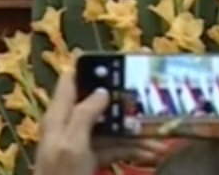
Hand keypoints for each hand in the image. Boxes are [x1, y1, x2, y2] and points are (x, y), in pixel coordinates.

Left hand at [35, 70, 164, 174]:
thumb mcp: (72, 144)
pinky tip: (150, 152)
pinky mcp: (91, 160)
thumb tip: (102, 90)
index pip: (71, 79)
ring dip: (135, 130)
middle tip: (149, 94)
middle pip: (98, 103)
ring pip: (111, 127)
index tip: (117, 57)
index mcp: (59, 116)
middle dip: (124, 101)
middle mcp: (70, 125)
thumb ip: (85, 114)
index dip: (91, 65)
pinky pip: (114, 148)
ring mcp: (81, 143)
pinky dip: (132, 149)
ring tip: (158, 135)